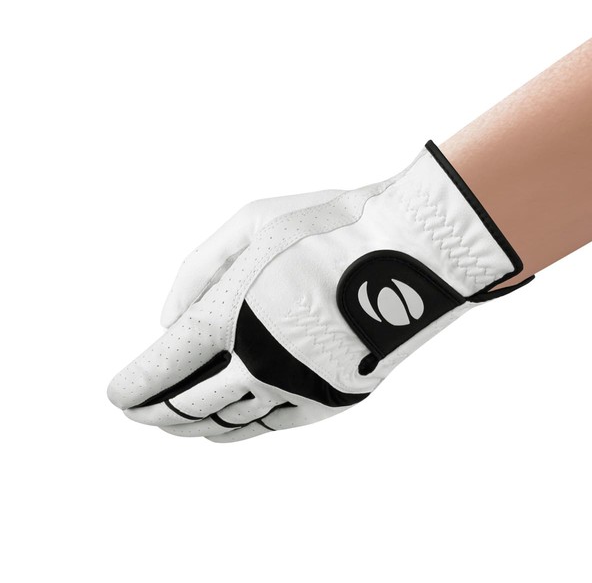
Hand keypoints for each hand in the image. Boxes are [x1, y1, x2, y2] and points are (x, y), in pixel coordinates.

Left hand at [108, 142, 527, 441]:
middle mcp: (261, 361)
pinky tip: (220, 432)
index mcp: (233, 313)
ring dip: (192, 425)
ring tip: (171, 423)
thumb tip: (168, 320)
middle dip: (157, 411)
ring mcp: (299, 386)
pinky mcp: (331, 399)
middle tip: (137, 412)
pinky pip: (272, 425)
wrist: (415, 251)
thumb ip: (199, 270)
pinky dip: (238, 431)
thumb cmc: (331, 225)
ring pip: (230, 422)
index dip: (135, 386)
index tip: (115, 396)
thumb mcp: (253, 221)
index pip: (166, 366)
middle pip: (191, 404)